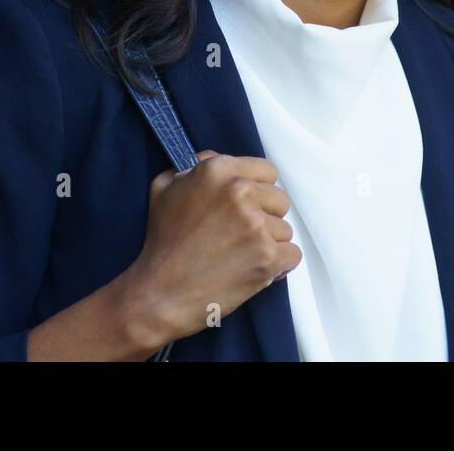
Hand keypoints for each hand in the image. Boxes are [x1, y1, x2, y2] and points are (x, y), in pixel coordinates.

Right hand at [119, 149, 301, 347]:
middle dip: (265, 216)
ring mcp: (256, 225)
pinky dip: (279, 265)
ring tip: (239, 256)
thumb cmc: (162, 242)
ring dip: (268, 243)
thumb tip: (217, 159)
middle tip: (240, 235)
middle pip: (280, 200)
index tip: (247, 206)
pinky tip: (254, 269)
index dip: (258, 190)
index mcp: (218, 171)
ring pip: (285, 230)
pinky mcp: (267, 256)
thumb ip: (194, 166)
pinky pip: (292, 255)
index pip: (267, 170)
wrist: (160, 293)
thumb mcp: (165, 188)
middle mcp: (241, 192)